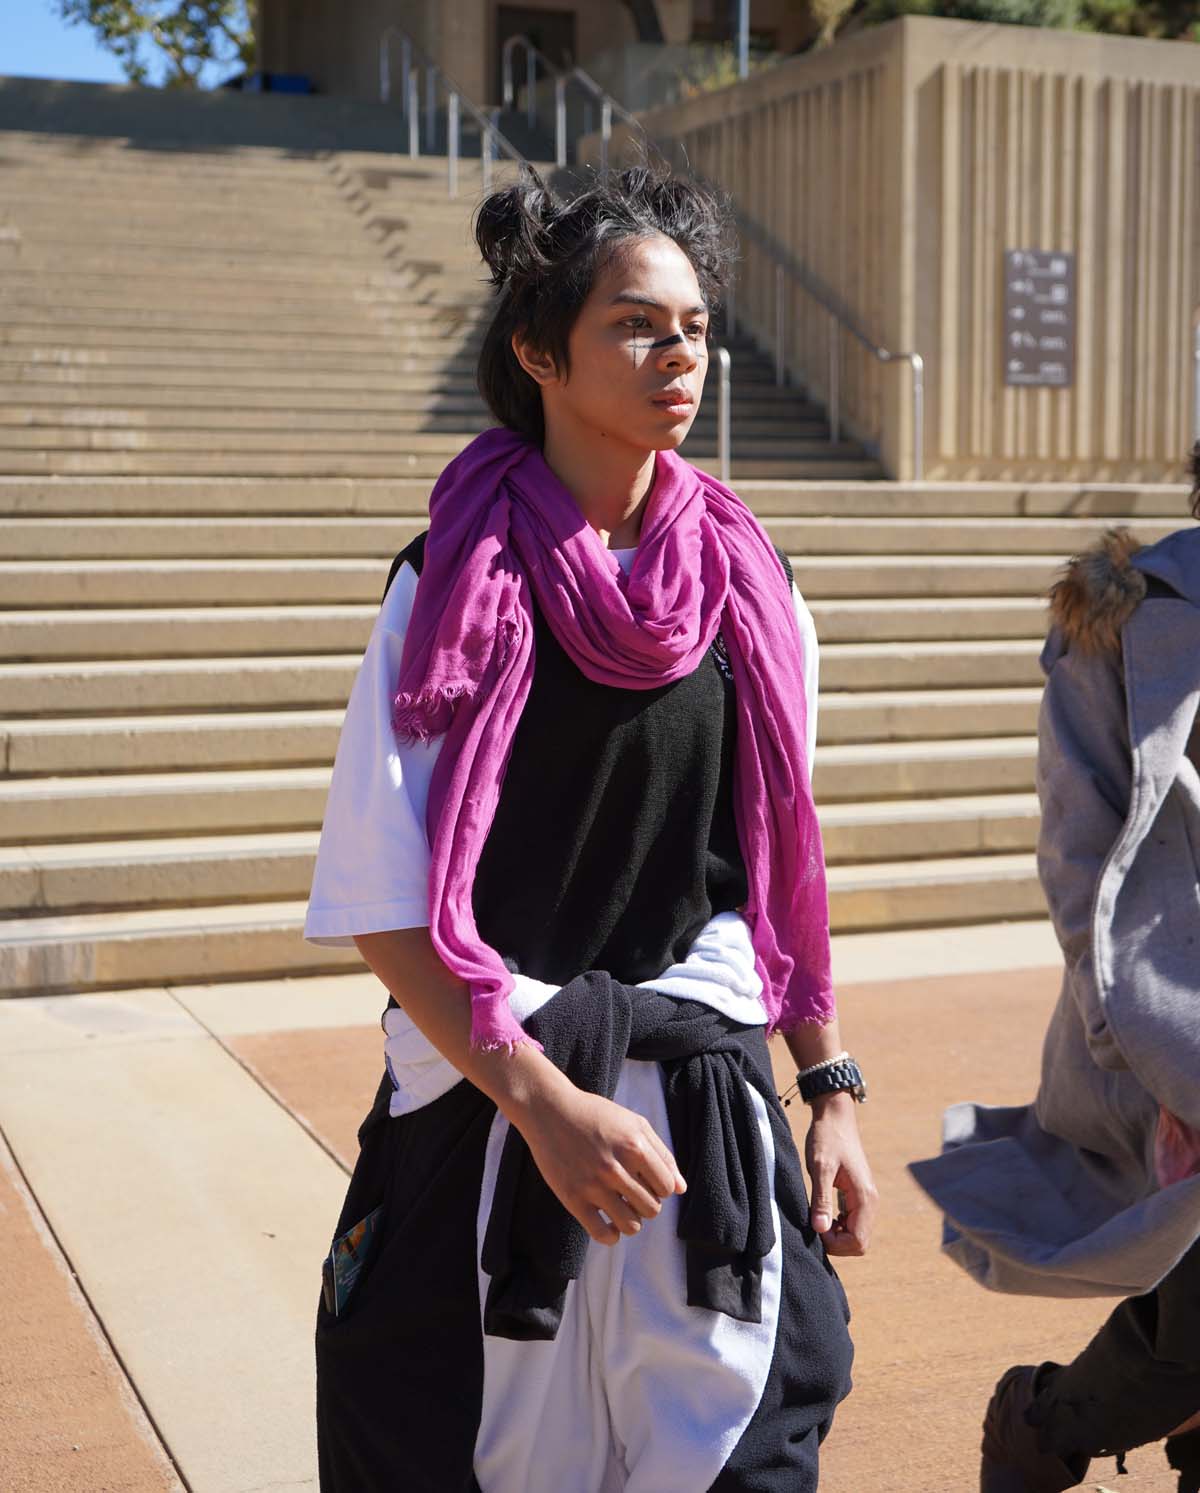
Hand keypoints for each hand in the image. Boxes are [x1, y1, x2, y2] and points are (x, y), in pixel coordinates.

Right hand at [515, 1081, 686, 1246]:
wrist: (549, 1110)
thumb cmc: (595, 1114)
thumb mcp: (634, 1123)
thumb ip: (662, 1154)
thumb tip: (681, 1189)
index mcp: (634, 1146)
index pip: (666, 1187)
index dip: (660, 1187)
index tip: (647, 1180)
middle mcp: (615, 1168)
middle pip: (651, 1209)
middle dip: (647, 1203)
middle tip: (632, 1192)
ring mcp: (593, 1185)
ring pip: (631, 1225)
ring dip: (631, 1220)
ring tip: (622, 1207)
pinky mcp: (573, 1198)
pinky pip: (602, 1234)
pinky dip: (611, 1235)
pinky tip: (608, 1223)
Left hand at [804, 1091, 876, 1256]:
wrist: (835, 1115)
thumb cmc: (827, 1138)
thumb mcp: (820, 1168)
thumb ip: (821, 1200)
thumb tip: (820, 1229)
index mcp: (865, 1197)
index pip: (858, 1241)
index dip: (836, 1243)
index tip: (815, 1227)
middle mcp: (870, 1201)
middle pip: (860, 1242)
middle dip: (837, 1242)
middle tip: (814, 1224)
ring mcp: (866, 1198)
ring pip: (857, 1233)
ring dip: (837, 1234)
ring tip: (817, 1217)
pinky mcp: (858, 1194)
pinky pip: (853, 1221)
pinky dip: (838, 1224)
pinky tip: (822, 1212)